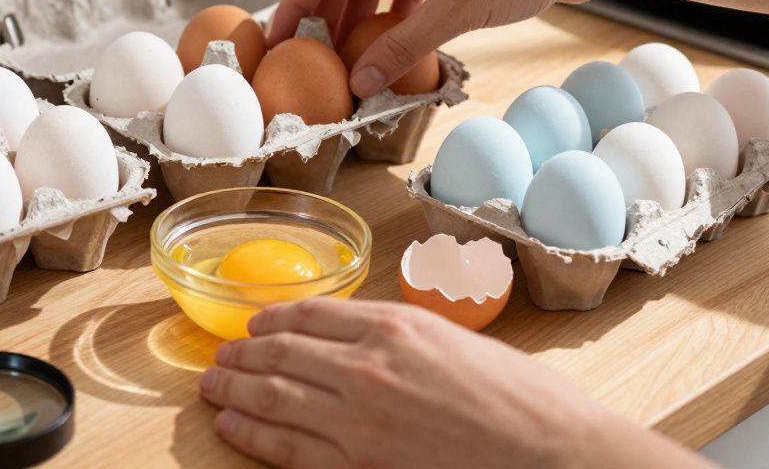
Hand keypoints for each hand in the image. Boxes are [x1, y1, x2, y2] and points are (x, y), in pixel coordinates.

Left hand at [200, 298, 709, 468]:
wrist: (556, 457)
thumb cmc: (525, 403)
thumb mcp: (460, 342)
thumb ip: (403, 338)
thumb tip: (362, 341)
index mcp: (396, 326)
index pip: (310, 315)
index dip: (272, 320)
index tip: (255, 326)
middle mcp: (368, 367)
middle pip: (280, 353)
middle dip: (241, 355)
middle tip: (219, 358)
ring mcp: (358, 422)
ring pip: (273, 397)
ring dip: (234, 390)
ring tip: (212, 386)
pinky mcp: (359, 468)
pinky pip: (287, 450)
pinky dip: (251, 435)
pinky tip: (231, 428)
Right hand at [267, 0, 596, 97]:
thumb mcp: (455, 14)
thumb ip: (401, 48)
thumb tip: (360, 81)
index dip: (296, 3)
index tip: (278, 38)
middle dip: (325, 14)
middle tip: (311, 57)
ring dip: (358, 15)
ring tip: (348, 56)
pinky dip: (390, 11)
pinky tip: (392, 41)